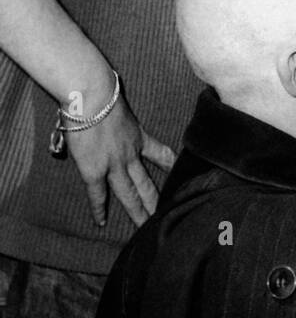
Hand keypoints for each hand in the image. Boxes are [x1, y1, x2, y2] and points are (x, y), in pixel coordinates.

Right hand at [66, 95, 175, 227]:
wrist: (91, 95)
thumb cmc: (101, 90)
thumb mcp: (120, 103)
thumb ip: (120, 113)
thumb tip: (110, 104)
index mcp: (138, 135)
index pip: (162, 154)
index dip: (171, 166)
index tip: (180, 175)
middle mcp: (130, 154)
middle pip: (147, 182)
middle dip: (157, 200)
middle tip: (167, 215)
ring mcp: (113, 164)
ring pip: (130, 194)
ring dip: (138, 211)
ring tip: (146, 227)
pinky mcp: (93, 170)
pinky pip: (98, 194)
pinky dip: (99, 209)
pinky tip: (101, 223)